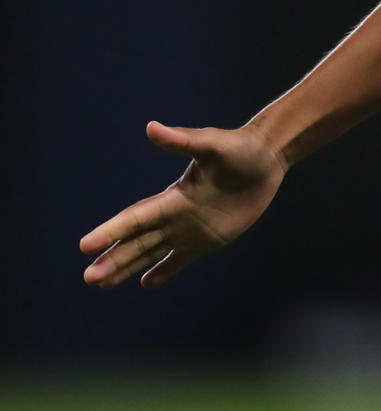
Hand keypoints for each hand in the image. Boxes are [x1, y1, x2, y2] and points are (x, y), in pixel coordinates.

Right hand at [80, 121, 288, 288]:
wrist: (266, 157)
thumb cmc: (239, 148)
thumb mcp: (211, 145)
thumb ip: (182, 140)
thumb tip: (151, 127)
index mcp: (173, 196)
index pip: (134, 218)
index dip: (111, 232)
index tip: (85, 246)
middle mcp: (175, 215)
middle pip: (136, 241)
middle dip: (112, 259)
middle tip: (87, 278)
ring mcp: (190, 229)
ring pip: (151, 252)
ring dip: (126, 267)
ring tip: (99, 283)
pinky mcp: (208, 239)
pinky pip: (181, 258)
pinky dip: (164, 270)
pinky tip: (145, 283)